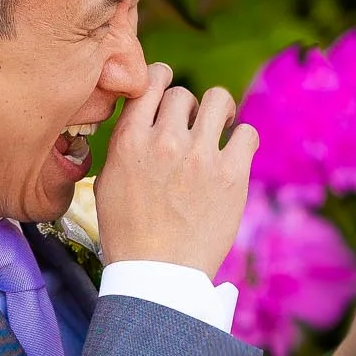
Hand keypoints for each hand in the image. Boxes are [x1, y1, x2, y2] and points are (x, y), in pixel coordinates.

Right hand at [93, 63, 258, 276]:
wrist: (158, 275)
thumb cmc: (129, 234)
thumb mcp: (108, 182)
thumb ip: (124, 144)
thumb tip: (139, 119)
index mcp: (130, 140)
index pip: (150, 81)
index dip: (162, 79)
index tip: (168, 90)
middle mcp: (164, 141)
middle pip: (183, 94)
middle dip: (187, 110)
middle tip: (192, 130)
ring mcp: (200, 156)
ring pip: (218, 100)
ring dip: (219, 112)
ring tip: (219, 129)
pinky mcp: (232, 175)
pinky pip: (247, 132)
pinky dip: (243, 140)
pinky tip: (235, 155)